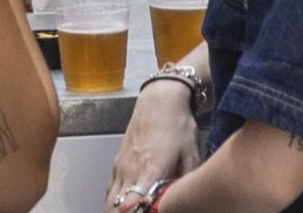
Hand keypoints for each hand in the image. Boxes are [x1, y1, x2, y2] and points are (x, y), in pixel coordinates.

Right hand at [106, 81, 200, 209]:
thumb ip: (187, 183)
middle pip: (116, 205)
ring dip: (115, 210)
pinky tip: (117, 206)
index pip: (133, 203)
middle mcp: (130, 171)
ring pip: (110, 198)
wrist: (159, 101)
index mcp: (149, 171)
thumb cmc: (177, 127)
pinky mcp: (118, 161)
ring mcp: (121, 165)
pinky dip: (112, 200)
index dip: (133, 212)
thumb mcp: (192, 157)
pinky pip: (110, 188)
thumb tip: (189, 199)